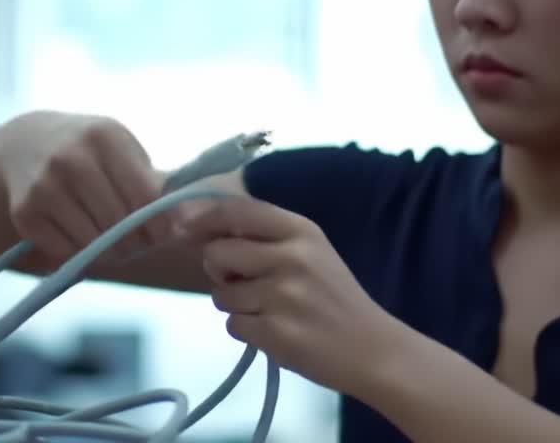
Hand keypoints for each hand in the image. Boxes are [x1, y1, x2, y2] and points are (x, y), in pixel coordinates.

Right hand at [0, 112, 167, 262]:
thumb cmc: (87, 148)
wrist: (24, 144)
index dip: (159, 224)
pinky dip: (80, 254)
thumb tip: (178, 221)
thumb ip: (148, 178)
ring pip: (93, 242)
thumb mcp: (119, 146)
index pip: (144, 196)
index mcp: (105, 137)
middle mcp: (72, 159)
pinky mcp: (25, 212)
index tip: (165, 235)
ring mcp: (45, 186)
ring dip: (110, 252)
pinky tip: (85, 239)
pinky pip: (66, 251)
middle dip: (136, 242)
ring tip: (115, 243)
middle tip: (140, 244)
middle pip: (119, 224)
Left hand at [174, 196, 404, 395]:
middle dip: (218, 270)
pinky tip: (276, 332)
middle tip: (241, 281)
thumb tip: (206, 234)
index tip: (185, 231)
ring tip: (270, 311)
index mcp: (301, 231)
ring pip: (221, 294)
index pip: (236, 211)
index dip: (203, 219)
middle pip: (217, 253)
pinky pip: (233, 325)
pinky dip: (247, 331)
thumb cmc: (336, 299)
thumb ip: (267, 239)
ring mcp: (282, 296)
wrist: (373, 348)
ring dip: (235, 305)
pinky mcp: (275, 332)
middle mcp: (291, 257)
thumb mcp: (312, 253)